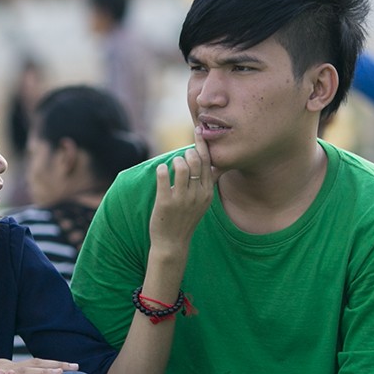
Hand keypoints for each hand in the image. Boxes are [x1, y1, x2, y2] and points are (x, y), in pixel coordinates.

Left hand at [148, 133, 217, 256]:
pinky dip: (162, 169)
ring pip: (181, 166)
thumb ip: (206, 183)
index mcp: (207, 193)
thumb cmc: (186, 219)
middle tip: (181, 156)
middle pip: (196, 161)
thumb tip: (212, 165)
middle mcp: (197, 195)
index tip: (198, 130)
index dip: (202, 144)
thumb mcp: (202, 202)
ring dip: (175, 160)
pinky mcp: (165, 202)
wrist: (172, 243)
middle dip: (188, 152)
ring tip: (172, 164)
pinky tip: (161, 170)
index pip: (207, 162)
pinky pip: (163, 176)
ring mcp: (181, 199)